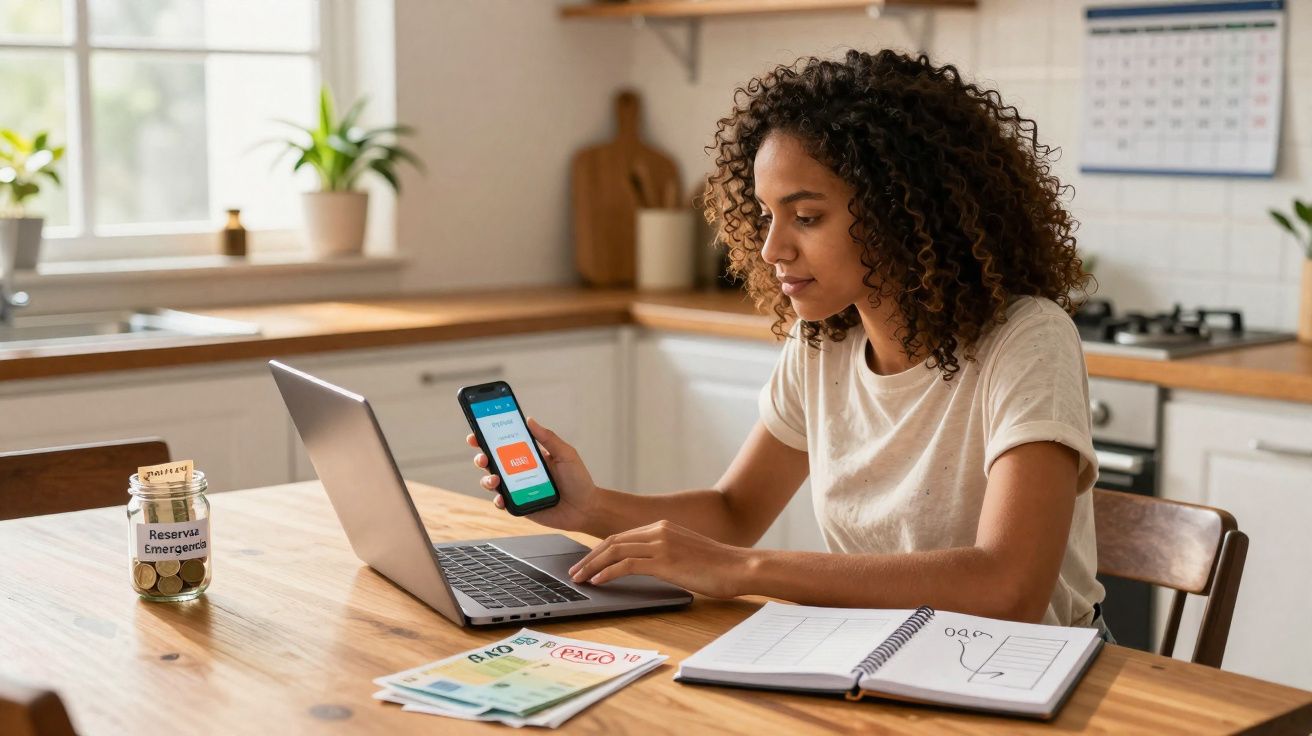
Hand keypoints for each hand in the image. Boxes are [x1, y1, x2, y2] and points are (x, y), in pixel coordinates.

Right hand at [467, 417, 602, 533]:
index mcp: (528, 455)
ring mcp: (517, 489)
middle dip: (481, 457)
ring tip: (494, 479)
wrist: (585, 508)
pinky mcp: (519, 506)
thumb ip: (548, 438)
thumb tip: (529, 420)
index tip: (477, 432)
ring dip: (487, 479)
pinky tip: (501, 498)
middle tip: (482, 456)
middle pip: (492, 462)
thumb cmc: (578, 480)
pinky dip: (498, 500)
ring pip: (492, 482)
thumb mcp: (565, 454)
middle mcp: (519, 471)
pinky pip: (502, 502)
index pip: (504, 444)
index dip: (488, 437)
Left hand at [566, 520, 753, 598]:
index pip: (621, 537)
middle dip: (590, 557)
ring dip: (593, 566)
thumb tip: (645, 567)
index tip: (587, 562)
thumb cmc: (717, 566)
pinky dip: (608, 573)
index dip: (600, 550)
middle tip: (575, 571)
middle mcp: (659, 531)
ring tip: (580, 578)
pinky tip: (599, 582)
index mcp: (662, 526)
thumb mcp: (685, 553)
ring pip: (615, 551)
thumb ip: (664, 554)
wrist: (739, 567)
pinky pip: (627, 565)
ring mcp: (661, 544)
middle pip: (613, 541)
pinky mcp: (665, 561)